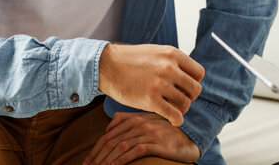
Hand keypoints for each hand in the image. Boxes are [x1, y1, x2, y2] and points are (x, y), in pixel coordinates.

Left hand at [82, 112, 200, 164]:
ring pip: (121, 146)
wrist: (191, 136)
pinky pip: (136, 150)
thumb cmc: (166, 132)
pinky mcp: (157, 142)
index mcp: (135, 118)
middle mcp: (140, 122)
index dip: (96, 148)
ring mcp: (149, 132)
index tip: (88, 161)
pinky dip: (123, 159)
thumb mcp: (148, 122)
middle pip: (112, 140)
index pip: (109, 134)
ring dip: (106, 160)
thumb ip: (128, 121)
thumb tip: (108, 127)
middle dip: (97, 156)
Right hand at [98, 44, 204, 125]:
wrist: (107, 65)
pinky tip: (173, 120)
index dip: (193, 82)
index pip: (199, 73)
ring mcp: (160, 84)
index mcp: (172, 54)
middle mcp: (169, 68)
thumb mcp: (157, 52)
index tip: (184, 86)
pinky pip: (174, 115)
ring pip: (186, 104)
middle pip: (195, 90)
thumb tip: (190, 76)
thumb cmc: (131, 60)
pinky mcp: (150, 100)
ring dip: (181, 109)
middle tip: (179, 99)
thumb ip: (174, 62)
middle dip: (189, 96)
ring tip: (172, 108)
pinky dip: (177, 120)